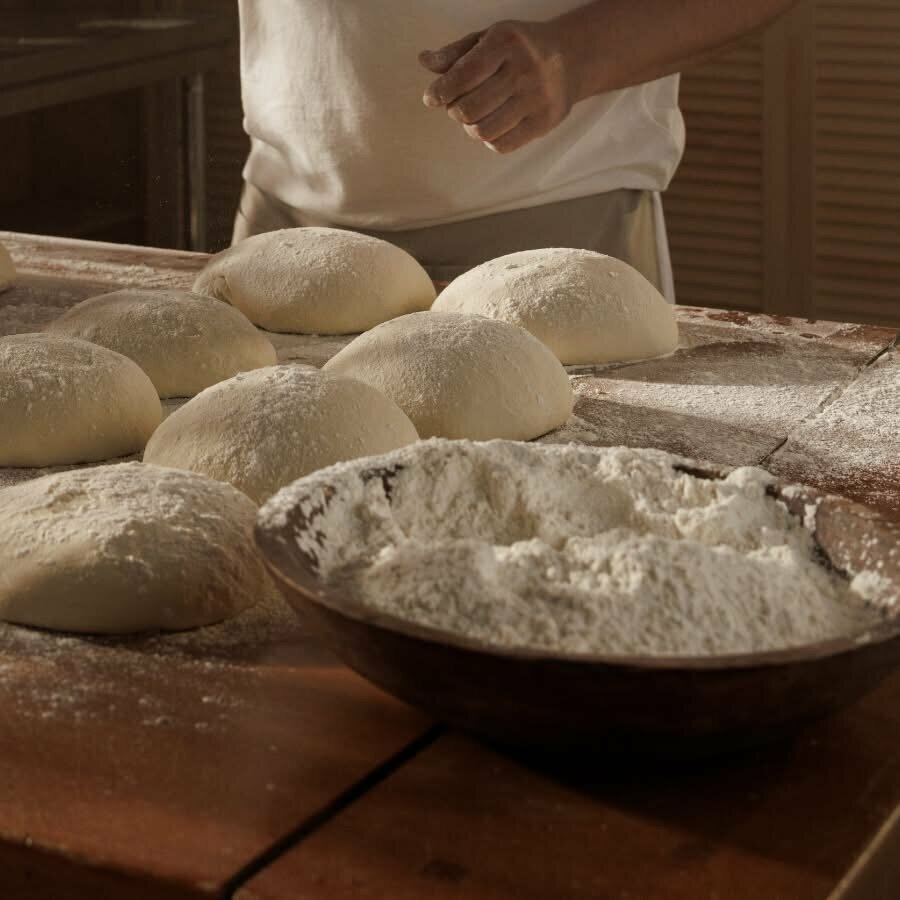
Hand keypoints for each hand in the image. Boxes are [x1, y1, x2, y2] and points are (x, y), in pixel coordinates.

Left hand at [419, 20, 575, 154]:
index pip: (464, 75)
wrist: (571, 58)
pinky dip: (488, 139)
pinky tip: (491, 127)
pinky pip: (502, 145)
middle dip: (454, 111)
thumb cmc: (519, 49)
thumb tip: (424, 61)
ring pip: (484, 131)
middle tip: (457, 106)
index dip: (441, 92)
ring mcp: (537, 98)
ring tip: (473, 118)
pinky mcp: (544, 122)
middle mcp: (525, 70)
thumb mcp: (487, 39)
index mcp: (506, 42)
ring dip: (470, 128)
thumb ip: (455, 53)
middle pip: (470, 109)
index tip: (431, 99)